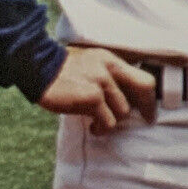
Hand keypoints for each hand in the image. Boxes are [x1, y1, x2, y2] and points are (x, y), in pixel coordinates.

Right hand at [38, 46, 155, 133]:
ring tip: (100, 124)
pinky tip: (93, 128)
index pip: (142, 76)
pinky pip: (107, 121)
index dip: (150, 95)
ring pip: (123, 110)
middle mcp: (111, 69)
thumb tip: (122, 95)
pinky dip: (102, 128)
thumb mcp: (91, 62)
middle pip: (144, 88)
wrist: (37, 66)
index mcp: (112, 60)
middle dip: (147, 106)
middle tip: (146, 119)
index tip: (150, 108)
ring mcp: (102, 83)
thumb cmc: (61, 70)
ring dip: (114, 121)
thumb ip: (107, 73)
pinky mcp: (91, 98)